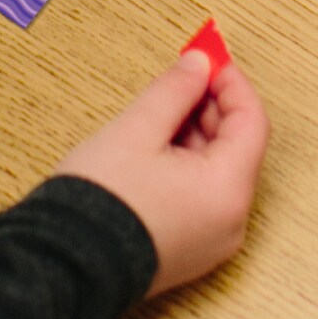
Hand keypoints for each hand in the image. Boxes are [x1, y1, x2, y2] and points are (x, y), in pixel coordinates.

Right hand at [53, 53, 268, 296]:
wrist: (66, 263)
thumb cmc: (102, 201)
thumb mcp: (138, 128)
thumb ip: (175, 91)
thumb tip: (199, 64)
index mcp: (227, 190)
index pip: (251, 122)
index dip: (231, 82)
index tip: (208, 56)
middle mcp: (230, 221)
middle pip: (239, 146)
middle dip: (213, 105)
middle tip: (182, 75)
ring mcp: (212, 240)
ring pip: (220, 169)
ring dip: (198, 132)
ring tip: (160, 110)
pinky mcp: (192, 248)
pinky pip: (205, 193)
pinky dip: (190, 162)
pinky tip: (157, 145)